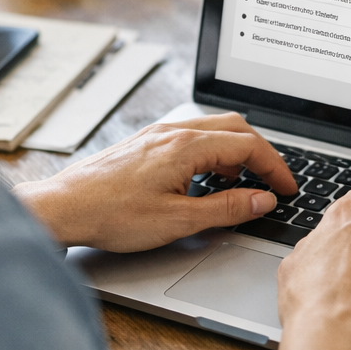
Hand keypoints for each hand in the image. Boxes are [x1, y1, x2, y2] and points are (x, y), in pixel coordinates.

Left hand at [12, 113, 297, 251]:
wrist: (62, 208)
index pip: (248, 145)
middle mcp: (173, 131)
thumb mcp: (178, 221)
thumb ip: (226, 209)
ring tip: (242, 186)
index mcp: (186, 146)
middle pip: (235, 128)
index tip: (288, 187)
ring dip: (235, 153)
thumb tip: (262, 200)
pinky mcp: (145, 143)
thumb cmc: (111, 215)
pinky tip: (206, 180)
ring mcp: (157, 134)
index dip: (275, 167)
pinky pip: (191, 138)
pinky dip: (212, 154)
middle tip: (273, 182)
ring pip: (212, 131)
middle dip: (260, 154)